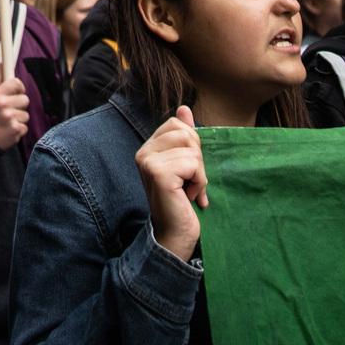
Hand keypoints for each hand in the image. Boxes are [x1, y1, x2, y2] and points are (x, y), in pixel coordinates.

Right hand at [0, 75, 29, 150]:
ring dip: (19, 119)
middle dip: (19, 106)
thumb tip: (2, 64)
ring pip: (26, 114)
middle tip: (9, 111)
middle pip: (25, 99)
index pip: (17, 83)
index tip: (16, 93)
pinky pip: (25, 127)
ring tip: (8, 122)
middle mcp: (3, 105)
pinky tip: (9, 130)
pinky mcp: (16, 130)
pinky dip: (19, 129)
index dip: (19, 88)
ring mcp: (10, 118)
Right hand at [135, 105, 206, 263]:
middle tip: (190, 182)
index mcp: (149, 147)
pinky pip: (193, 163)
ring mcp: (149, 161)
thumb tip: (184, 108)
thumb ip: (184, 136)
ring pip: (192, 148)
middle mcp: (144, 152)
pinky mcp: (159, 174)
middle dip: (198, 158)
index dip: (192, 146)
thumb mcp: (185, 165)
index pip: (178, 124)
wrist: (176, 236)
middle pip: (186, 133)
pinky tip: (189, 197)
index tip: (187, 171)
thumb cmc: (182, 201)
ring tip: (189, 190)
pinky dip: (199, 182)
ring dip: (200, 173)